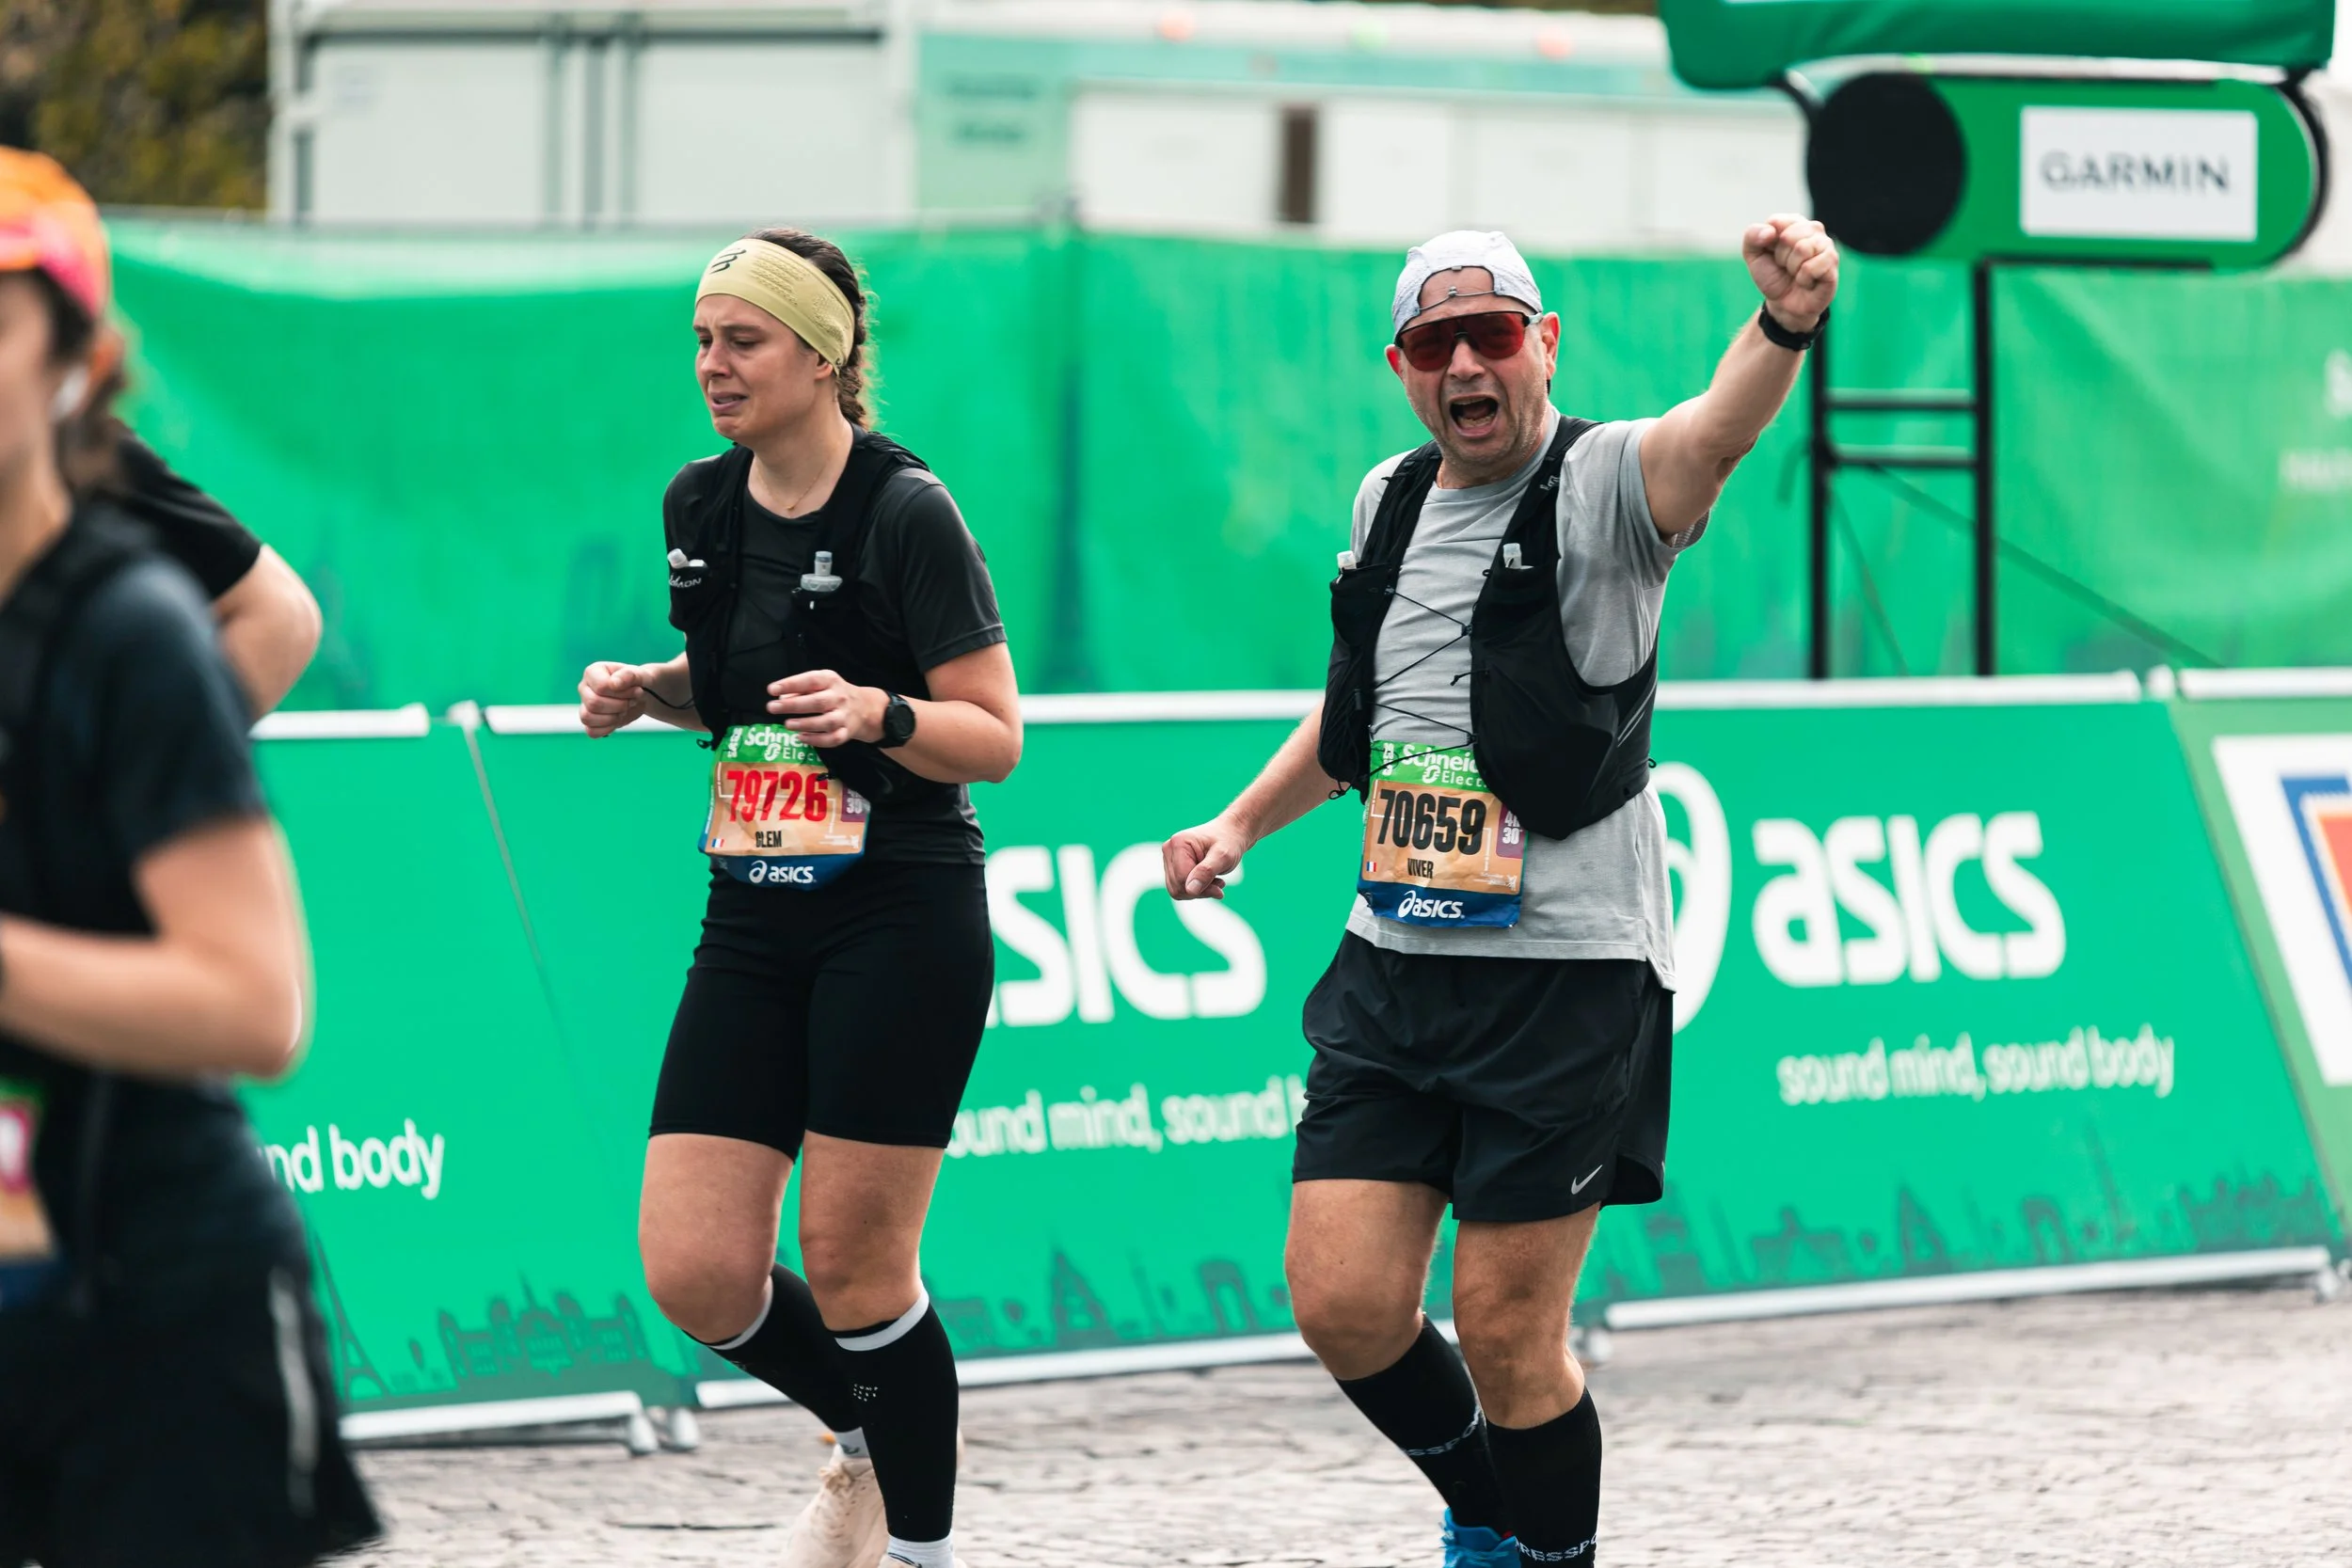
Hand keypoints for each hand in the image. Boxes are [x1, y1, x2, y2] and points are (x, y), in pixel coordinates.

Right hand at [579, 661, 649, 738]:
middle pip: (594, 703)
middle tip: (632, 701)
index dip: (622, 693)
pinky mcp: (590, 721)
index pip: (601, 687)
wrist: (639, 695)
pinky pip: (591, 731)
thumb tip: (614, 684)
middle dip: (619, 706)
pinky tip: (618, 720)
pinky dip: (608, 729)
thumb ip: (628, 675)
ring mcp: (585, 705)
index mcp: (593, 672)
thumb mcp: (639, 675)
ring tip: (625, 711)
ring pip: (587, 718)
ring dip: (613, 718)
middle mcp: (584, 688)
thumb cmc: (637, 682)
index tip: (637, 690)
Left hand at [768, 669, 882, 747]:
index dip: (791, 684)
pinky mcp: (846, 732)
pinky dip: (816, 740)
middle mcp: (839, 697)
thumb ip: (801, 689)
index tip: (772, 690)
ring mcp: (844, 716)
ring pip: (826, 722)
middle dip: (793, 705)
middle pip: (817, 702)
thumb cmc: (835, 693)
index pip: (811, 680)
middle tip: (772, 708)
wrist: (865, 708)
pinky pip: (832, 739)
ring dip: (805, 724)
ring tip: (787, 724)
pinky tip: (801, 738)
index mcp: (831, 681)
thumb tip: (781, 697)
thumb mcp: (821, 683)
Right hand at [1163, 815, 1250, 900]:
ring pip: (1176, 890)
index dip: (1201, 888)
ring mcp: (1169, 858)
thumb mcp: (1223, 857)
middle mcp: (1169, 849)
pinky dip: (1196, 889)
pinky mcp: (1173, 866)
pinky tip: (1210, 881)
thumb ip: (1206, 872)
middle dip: (1200, 890)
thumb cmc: (1229, 842)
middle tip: (1220, 883)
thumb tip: (1190, 890)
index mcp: (1178, 843)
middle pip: (1177, 886)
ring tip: (1216, 881)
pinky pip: (1179, 888)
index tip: (1222, 885)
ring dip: (1199, 891)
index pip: (1181, 879)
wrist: (1230, 833)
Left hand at [1744, 215, 1838, 334]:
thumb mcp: (1753, 255)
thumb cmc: (1772, 276)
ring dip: (1792, 268)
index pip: (1776, 222)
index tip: (1772, 254)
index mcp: (1793, 223)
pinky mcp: (1833, 262)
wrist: (1783, 304)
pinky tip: (1807, 281)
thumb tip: (1770, 231)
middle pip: (1788, 236)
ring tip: (1796, 273)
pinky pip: (1812, 266)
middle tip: (1785, 266)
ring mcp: (1826, 245)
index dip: (1768, 243)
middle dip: (1781, 257)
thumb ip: (1752, 236)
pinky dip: (1803, 279)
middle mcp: (1813, 229)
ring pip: (1802, 248)